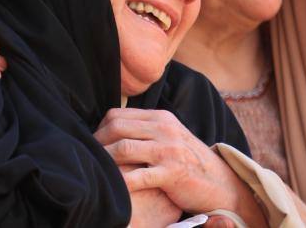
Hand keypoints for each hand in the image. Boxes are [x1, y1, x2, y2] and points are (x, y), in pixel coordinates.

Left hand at [95, 109, 265, 227]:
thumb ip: (146, 131)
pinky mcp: (172, 172)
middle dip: (96, 144)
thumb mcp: (169, 137)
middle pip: (117, 128)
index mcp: (161, 117)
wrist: (220, 182)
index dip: (99, 129)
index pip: (118, 115)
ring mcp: (168, 150)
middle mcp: (164, 128)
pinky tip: (111, 190)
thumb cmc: (188, 162)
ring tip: (93, 173)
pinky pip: (137, 176)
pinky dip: (120, 183)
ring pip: (123, 149)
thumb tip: (111, 131)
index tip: (90, 145)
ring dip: (103, 161)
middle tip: (85, 160)